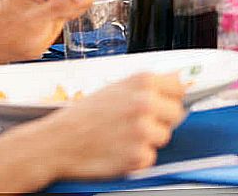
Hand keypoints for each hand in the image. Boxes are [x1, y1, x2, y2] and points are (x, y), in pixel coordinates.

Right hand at [39, 72, 186, 178]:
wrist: (58, 141)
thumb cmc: (84, 115)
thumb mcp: (116, 88)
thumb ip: (147, 86)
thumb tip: (179, 82)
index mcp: (142, 81)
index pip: (180, 87)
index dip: (170, 97)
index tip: (164, 102)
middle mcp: (146, 103)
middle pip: (177, 113)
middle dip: (162, 120)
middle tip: (137, 123)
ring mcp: (144, 130)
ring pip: (164, 136)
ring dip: (149, 140)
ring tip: (122, 136)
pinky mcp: (139, 156)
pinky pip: (150, 157)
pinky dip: (137, 157)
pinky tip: (118, 149)